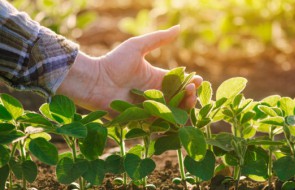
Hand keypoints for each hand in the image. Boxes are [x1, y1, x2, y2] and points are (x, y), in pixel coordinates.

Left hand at [57, 26, 202, 114]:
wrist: (95, 81)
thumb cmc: (114, 62)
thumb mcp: (137, 47)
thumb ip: (158, 39)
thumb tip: (179, 27)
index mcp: (157, 78)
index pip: (179, 82)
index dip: (190, 82)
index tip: (197, 80)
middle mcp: (155, 94)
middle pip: (179, 98)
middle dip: (189, 96)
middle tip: (192, 90)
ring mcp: (149, 107)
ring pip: (172, 111)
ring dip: (183, 108)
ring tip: (188, 100)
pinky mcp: (142, 119)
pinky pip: (159, 122)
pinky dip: (169, 121)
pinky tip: (177, 117)